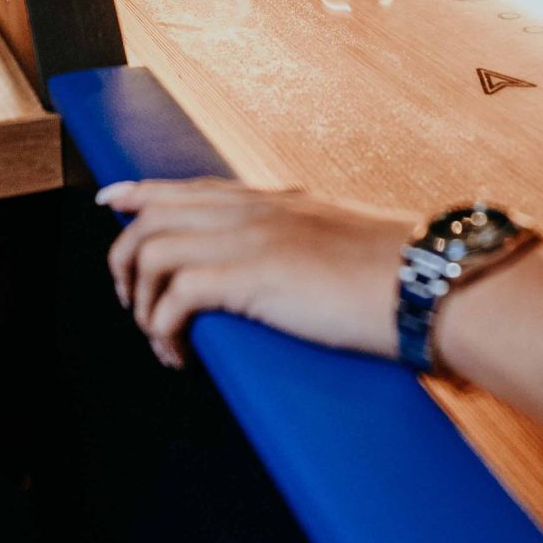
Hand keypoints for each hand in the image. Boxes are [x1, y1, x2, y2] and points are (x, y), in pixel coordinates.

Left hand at [98, 179, 410, 368]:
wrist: (429, 282)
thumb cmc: (404, 277)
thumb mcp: (347, 248)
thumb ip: (317, 250)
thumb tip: (309, 276)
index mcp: (279, 201)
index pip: (193, 187)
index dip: (143, 192)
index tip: (112, 199)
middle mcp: (256, 210)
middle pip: (155, 213)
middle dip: (124, 256)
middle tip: (127, 298)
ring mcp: (250, 239)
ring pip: (151, 250)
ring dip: (139, 300)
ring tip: (157, 337)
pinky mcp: (250, 277)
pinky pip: (174, 297)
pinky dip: (162, 330)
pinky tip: (177, 354)